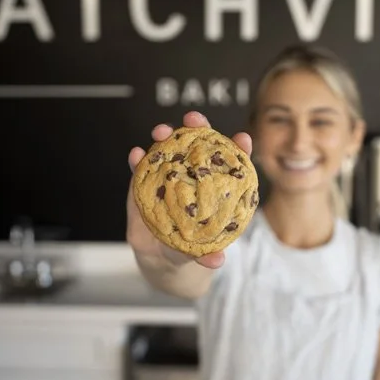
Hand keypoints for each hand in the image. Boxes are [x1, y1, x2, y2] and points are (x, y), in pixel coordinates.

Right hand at [126, 110, 253, 269]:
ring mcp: (167, 178)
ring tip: (161, 132)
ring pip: (167, 150)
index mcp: (213, 188)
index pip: (229, 163)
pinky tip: (135, 154)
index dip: (237, 148)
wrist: (161, 258)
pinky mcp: (143, 185)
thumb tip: (217, 260)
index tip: (243, 138)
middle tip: (193, 119)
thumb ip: (207, 255)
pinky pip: (140, 169)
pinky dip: (137, 160)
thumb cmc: (190, 249)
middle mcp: (191, 177)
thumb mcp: (200, 253)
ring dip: (164, 137)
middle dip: (197, 128)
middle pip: (196, 146)